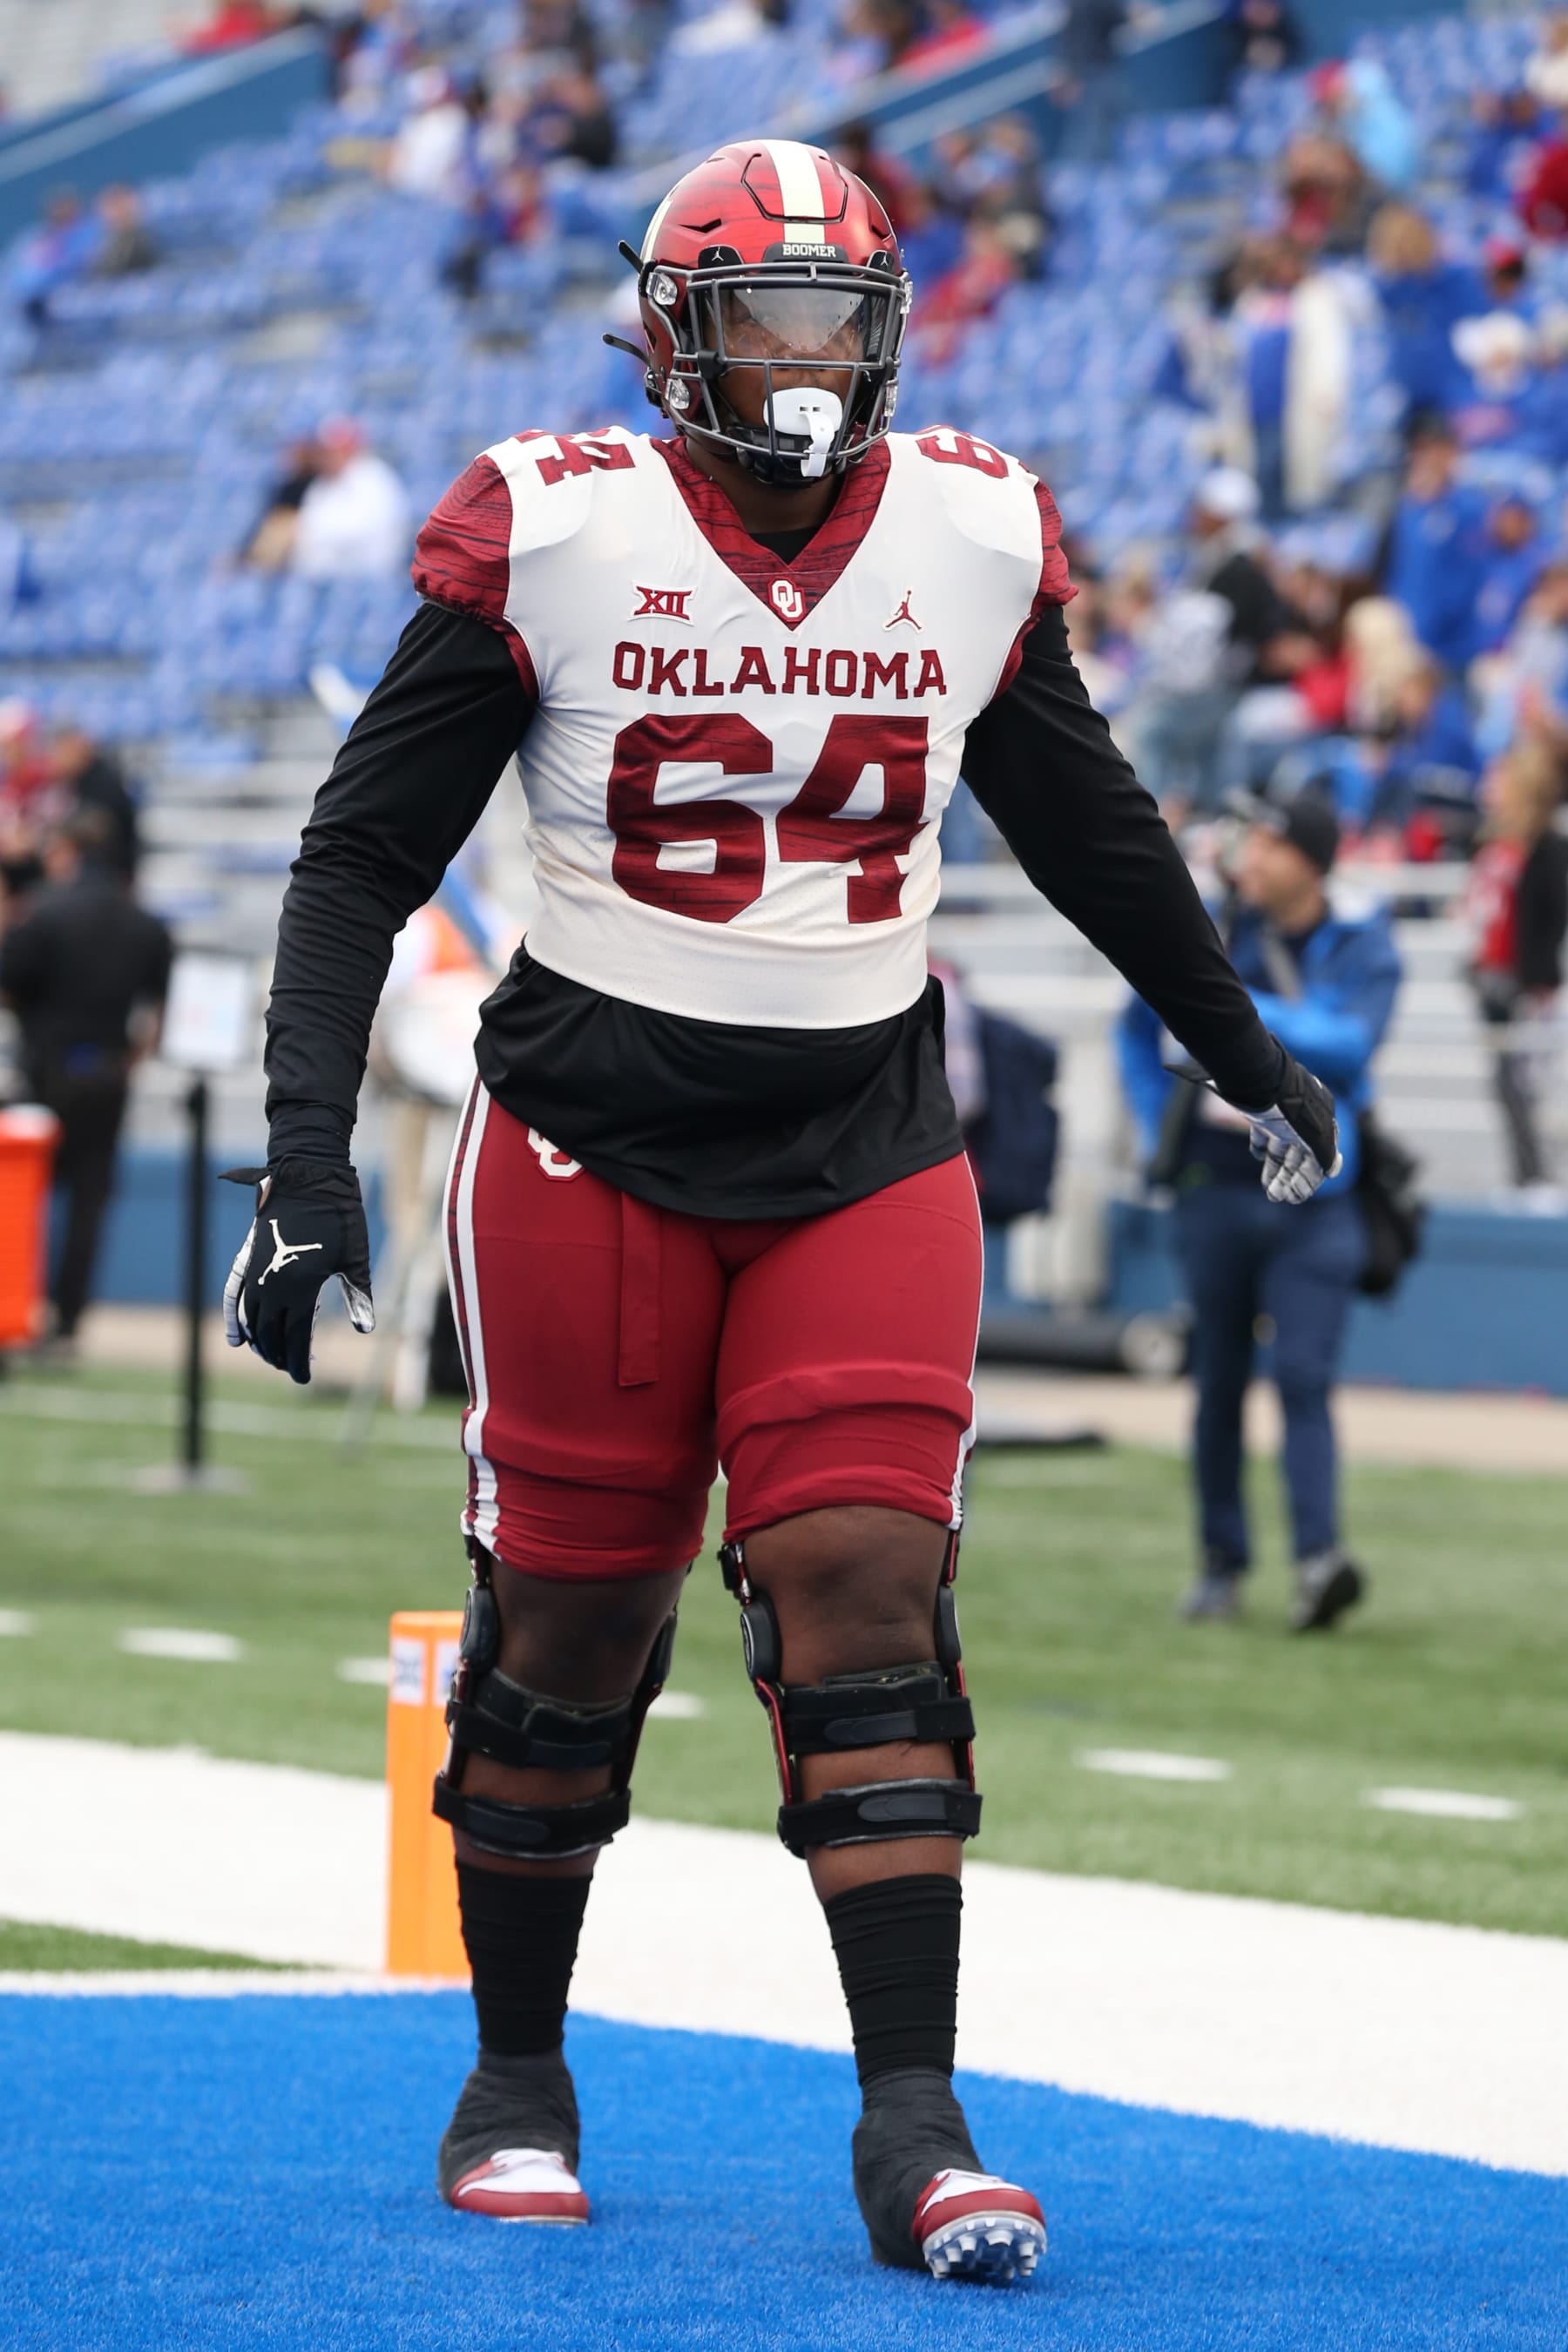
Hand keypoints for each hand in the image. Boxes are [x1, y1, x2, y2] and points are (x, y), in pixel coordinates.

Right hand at [222, 1159, 373, 1383]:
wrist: (309, 1176)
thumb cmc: (340, 1216)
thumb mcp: (355, 1258)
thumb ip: (358, 1296)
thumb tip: (365, 1330)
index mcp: (302, 1287)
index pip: (295, 1337)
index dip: (298, 1361)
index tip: (304, 1378)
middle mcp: (274, 1284)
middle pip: (272, 1333)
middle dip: (281, 1355)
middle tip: (292, 1368)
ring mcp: (257, 1271)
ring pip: (252, 1318)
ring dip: (260, 1341)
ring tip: (272, 1356)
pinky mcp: (248, 1258)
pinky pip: (235, 1296)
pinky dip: (235, 1319)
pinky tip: (237, 1339)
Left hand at [1229, 1050, 1341, 1204]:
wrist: (1256, 1076)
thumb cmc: (1289, 1106)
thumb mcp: (1314, 1132)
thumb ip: (1325, 1154)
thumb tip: (1332, 1171)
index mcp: (1322, 1121)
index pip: (1320, 1156)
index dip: (1309, 1179)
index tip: (1297, 1197)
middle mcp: (1303, 1119)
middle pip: (1300, 1156)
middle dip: (1290, 1179)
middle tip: (1279, 1198)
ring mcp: (1281, 1116)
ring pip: (1282, 1149)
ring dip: (1276, 1172)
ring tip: (1270, 1192)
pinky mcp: (1260, 1112)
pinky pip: (1264, 1134)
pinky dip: (1262, 1148)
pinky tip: (1258, 1157)